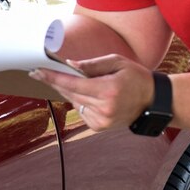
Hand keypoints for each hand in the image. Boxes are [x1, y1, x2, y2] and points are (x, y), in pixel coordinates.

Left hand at [32, 53, 155, 130]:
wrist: (152, 101)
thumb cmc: (136, 77)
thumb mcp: (117, 62)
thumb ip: (92, 65)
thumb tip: (70, 65)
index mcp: (108, 90)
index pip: (73, 83)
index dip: (52, 77)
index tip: (37, 72)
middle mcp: (103, 107)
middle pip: (70, 93)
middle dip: (54, 82)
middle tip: (39, 72)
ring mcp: (101, 120)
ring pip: (74, 102)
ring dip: (68, 91)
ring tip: (71, 80)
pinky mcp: (99, 126)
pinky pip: (80, 110)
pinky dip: (80, 101)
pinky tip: (90, 95)